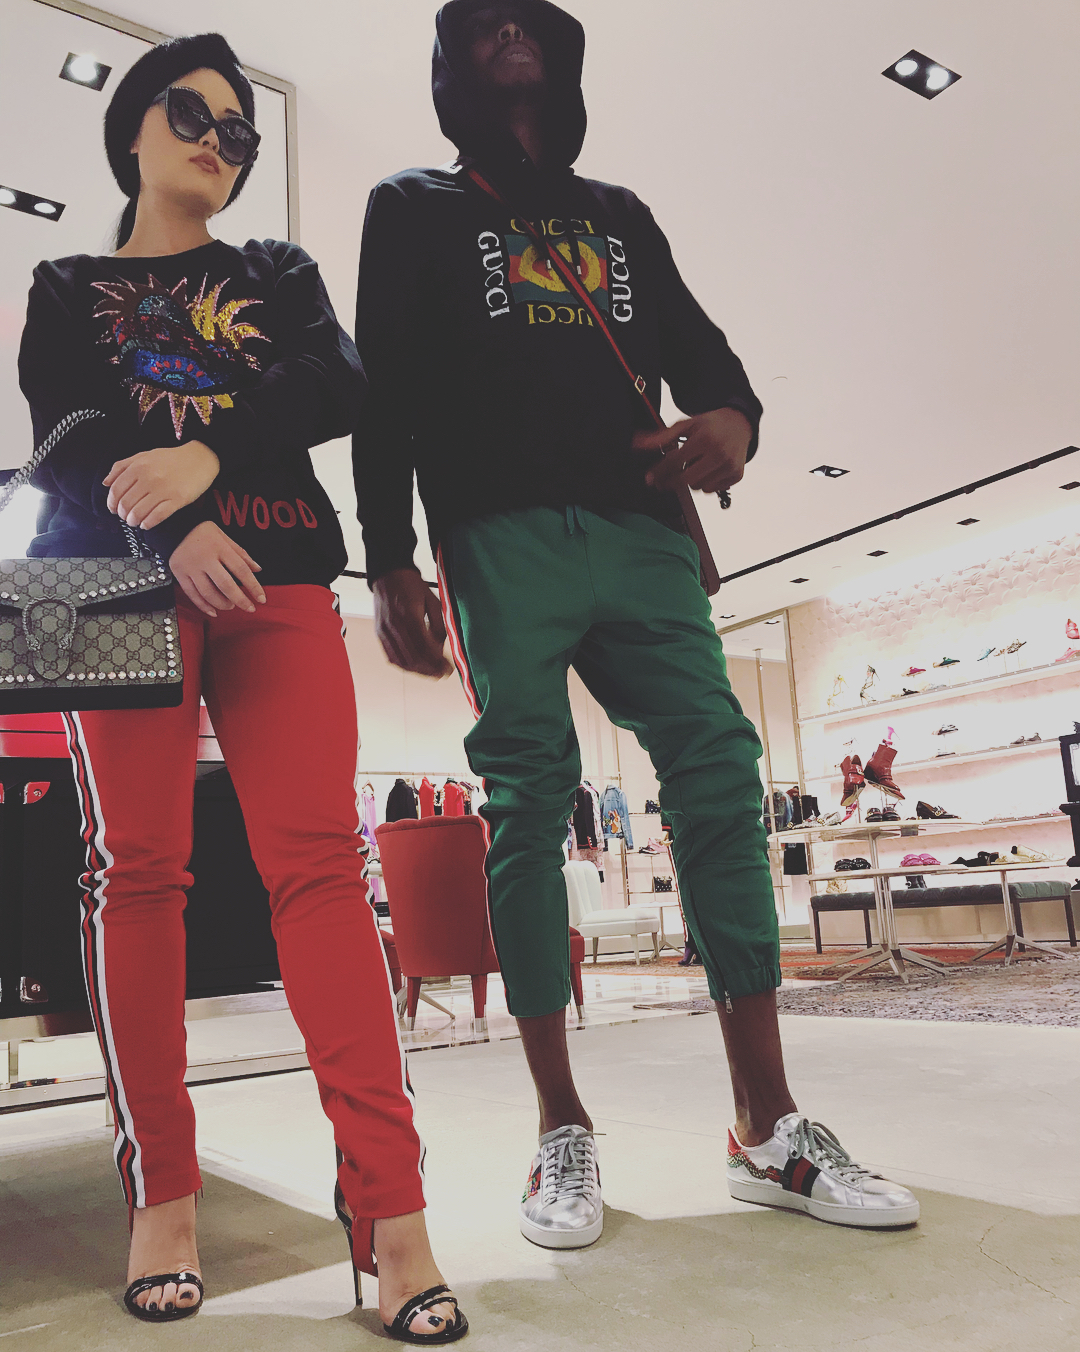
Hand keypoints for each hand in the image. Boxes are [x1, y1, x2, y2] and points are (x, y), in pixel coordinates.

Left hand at [104, 441, 219, 528]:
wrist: (200, 458)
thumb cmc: (172, 458)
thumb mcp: (143, 456)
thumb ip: (122, 466)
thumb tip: (106, 483)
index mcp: (138, 467)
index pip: (116, 490)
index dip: (111, 503)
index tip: (113, 509)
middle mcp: (148, 478)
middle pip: (126, 504)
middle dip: (122, 514)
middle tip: (125, 517)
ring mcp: (163, 490)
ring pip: (139, 512)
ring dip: (133, 521)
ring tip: (135, 522)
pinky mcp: (177, 500)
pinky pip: (157, 516)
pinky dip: (148, 523)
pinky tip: (146, 525)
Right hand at [169, 521, 264, 617]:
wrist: (173, 526)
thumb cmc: (202, 531)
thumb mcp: (224, 536)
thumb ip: (241, 554)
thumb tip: (258, 569)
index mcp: (220, 548)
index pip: (241, 570)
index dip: (253, 586)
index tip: (261, 598)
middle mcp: (205, 559)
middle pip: (225, 585)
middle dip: (240, 600)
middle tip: (249, 608)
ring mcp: (191, 567)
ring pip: (208, 593)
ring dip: (222, 604)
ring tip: (231, 606)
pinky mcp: (179, 574)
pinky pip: (192, 594)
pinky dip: (203, 606)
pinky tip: (213, 611)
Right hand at [373, 569, 452, 677]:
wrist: (388, 575)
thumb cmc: (412, 586)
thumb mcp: (433, 600)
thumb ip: (439, 625)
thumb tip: (440, 649)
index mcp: (409, 614)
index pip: (424, 646)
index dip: (437, 662)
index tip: (449, 669)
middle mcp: (394, 625)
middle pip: (413, 657)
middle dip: (430, 670)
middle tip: (443, 674)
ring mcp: (384, 631)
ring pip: (402, 661)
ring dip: (419, 671)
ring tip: (433, 674)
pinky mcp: (379, 635)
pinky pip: (391, 657)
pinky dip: (405, 666)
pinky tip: (417, 667)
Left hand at [632, 408, 751, 494]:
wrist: (740, 423)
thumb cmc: (710, 425)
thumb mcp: (686, 425)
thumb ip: (662, 436)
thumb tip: (638, 444)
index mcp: (705, 438)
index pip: (675, 461)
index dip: (660, 471)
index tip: (650, 478)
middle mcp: (719, 453)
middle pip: (686, 479)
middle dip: (672, 482)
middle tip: (664, 480)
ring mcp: (729, 466)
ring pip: (698, 487)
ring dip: (690, 481)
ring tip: (691, 467)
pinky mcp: (736, 475)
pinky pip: (712, 489)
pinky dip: (704, 483)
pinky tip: (705, 471)